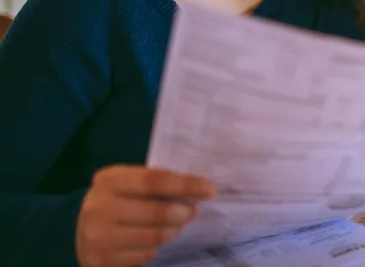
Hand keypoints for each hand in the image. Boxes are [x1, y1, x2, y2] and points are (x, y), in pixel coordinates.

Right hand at [76, 165, 215, 266]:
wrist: (79, 230)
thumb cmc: (117, 200)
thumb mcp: (129, 183)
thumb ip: (157, 183)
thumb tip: (198, 188)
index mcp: (109, 180)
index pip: (154, 180)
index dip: (185, 185)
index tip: (209, 189)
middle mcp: (99, 207)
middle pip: (156, 212)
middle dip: (182, 212)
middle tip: (192, 211)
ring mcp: (98, 237)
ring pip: (154, 237)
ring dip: (172, 231)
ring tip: (175, 226)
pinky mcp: (101, 260)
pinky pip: (144, 255)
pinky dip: (155, 248)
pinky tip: (153, 241)